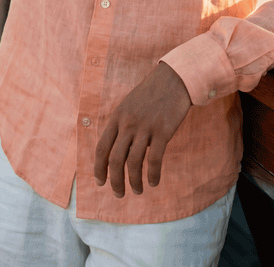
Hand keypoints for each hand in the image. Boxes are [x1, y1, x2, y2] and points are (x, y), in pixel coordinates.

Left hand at [94, 61, 190, 197]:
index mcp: (117, 117)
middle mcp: (128, 123)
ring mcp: (145, 127)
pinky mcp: (163, 131)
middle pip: (115, 159)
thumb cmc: (151, 94)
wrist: (174, 79)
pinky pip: (154, 160)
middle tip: (118, 194)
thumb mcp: (129, 105)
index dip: (99, 168)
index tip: (100, 182)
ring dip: (133, 182)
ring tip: (138, 191)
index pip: (102, 148)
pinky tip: (153, 182)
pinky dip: (153, 175)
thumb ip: (121, 125)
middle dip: (115, 181)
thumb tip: (117, 151)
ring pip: (133, 163)